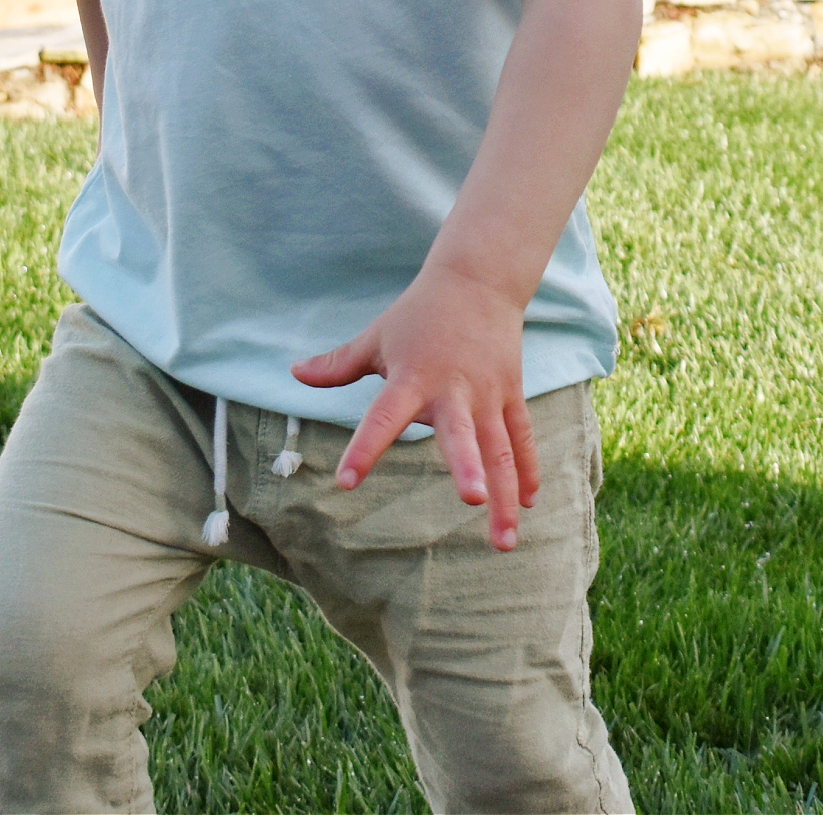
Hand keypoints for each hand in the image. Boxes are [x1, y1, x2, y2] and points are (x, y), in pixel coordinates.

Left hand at [290, 262, 538, 550]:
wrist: (477, 280)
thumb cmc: (417, 313)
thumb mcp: (376, 337)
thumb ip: (338, 364)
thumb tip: (293, 373)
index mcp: (412, 378)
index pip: (383, 417)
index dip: (364, 449)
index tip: (346, 482)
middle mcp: (453, 390)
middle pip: (462, 433)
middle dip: (469, 466)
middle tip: (472, 500)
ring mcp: (488, 394)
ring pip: (501, 448)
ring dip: (505, 493)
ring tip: (504, 541)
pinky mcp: (512, 393)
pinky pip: (522, 438)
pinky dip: (527, 471)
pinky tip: (528, 506)